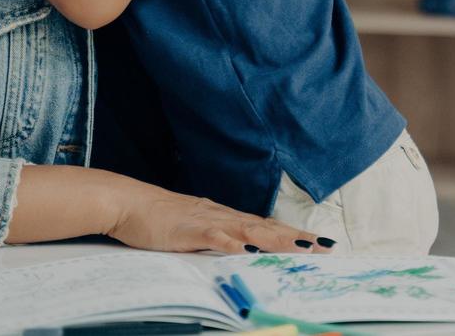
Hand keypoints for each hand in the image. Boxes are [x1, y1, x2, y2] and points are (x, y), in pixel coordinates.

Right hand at [110, 183, 328, 254]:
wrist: (129, 202)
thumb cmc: (159, 217)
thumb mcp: (195, 228)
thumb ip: (218, 236)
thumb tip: (240, 247)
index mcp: (225, 217)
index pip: (267, 226)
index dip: (293, 235)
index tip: (318, 243)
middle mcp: (223, 216)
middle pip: (267, 228)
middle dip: (297, 238)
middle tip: (325, 247)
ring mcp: (207, 221)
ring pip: (249, 231)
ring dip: (277, 240)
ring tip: (301, 248)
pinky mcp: (189, 230)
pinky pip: (214, 237)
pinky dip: (232, 244)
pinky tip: (248, 252)